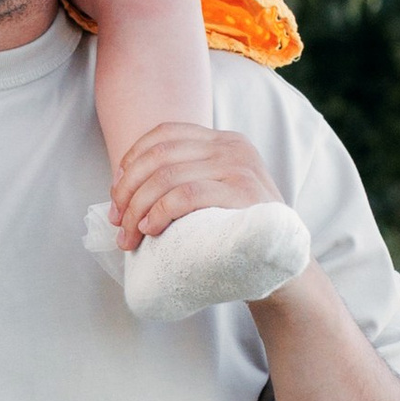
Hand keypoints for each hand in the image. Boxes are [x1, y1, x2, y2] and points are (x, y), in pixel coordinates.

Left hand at [106, 120, 293, 257]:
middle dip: (127, 190)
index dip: (131, 161)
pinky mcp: (243, 193)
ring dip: (137, 208)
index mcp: (222, 141)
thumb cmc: (235, 234)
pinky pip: (186, 195)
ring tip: (129, 236)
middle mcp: (232, 146)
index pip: (163, 134)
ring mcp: (240, 167)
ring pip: (166, 176)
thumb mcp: (211, 195)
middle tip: (116, 222)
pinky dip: (159, 212)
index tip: (116, 195)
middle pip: (159, 156)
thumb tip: (121, 187)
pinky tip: (150, 230)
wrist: (283, 266)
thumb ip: (182, 180)